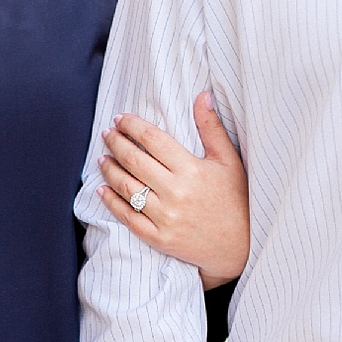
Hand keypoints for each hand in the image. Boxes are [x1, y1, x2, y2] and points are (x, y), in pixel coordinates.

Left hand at [96, 91, 248, 288]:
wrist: (239, 246)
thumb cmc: (235, 199)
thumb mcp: (228, 161)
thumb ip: (212, 127)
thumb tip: (202, 95)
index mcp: (191, 169)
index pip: (153, 139)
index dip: (133, 126)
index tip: (121, 119)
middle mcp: (175, 192)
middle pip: (135, 161)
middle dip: (116, 143)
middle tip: (107, 134)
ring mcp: (165, 217)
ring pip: (127, 187)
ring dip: (110, 170)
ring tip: (102, 158)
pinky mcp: (159, 238)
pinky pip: (128, 218)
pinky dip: (112, 202)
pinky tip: (102, 190)